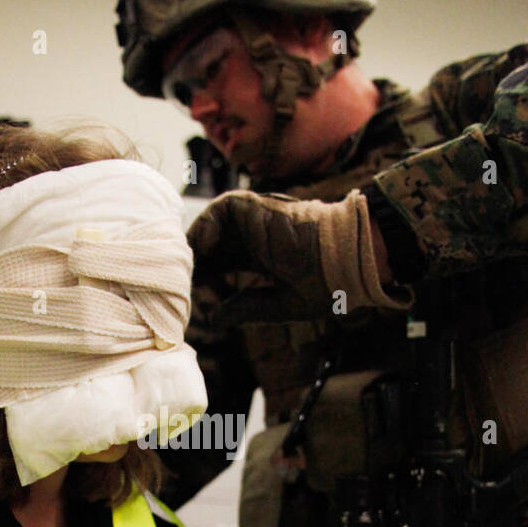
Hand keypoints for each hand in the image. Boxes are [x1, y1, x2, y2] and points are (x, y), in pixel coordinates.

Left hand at [187, 191, 332, 324]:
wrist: (351, 262)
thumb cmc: (327, 285)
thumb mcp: (279, 304)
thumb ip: (245, 308)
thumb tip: (212, 319)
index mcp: (263, 257)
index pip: (221, 261)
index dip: (202, 275)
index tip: (188, 295)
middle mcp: (256, 236)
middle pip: (213, 243)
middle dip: (193, 260)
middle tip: (177, 281)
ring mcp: (257, 220)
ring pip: (214, 223)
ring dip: (197, 241)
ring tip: (189, 266)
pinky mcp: (259, 207)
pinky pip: (223, 207)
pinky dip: (208, 223)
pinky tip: (203, 248)